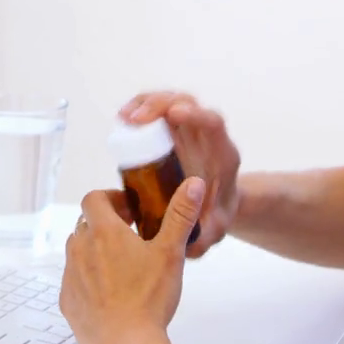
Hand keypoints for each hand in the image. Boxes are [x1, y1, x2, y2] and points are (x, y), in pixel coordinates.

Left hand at [59, 178, 204, 343]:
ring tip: (121, 266)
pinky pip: (74, 280)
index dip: (110, 199)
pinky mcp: (67, 301)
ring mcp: (70, 276)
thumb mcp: (171, 253)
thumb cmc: (149, 298)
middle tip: (130, 237)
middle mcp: (80, 249)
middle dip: (105, 225)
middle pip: (85, 224)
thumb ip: (180, 215)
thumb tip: (194, 183)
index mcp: (103, 232)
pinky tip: (110, 293)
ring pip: (77, 251)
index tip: (129, 211)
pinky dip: (88, 278)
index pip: (94, 199)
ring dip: (94, 250)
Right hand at [122, 92, 240, 257]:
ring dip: (146, 103)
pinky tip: (122, 120)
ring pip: (170, 101)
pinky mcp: (171, 130)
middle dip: (161, 105)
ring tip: (123, 118)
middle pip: (188, 103)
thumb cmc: (215, 216)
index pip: (213, 124)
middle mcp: (206, 136)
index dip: (195, 114)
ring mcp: (188, 130)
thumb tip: (186, 242)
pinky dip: (139, 109)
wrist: (215, 207)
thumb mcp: (213, 230)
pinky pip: (156, 111)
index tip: (174, 114)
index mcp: (221, 155)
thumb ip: (204, 237)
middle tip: (134, 119)